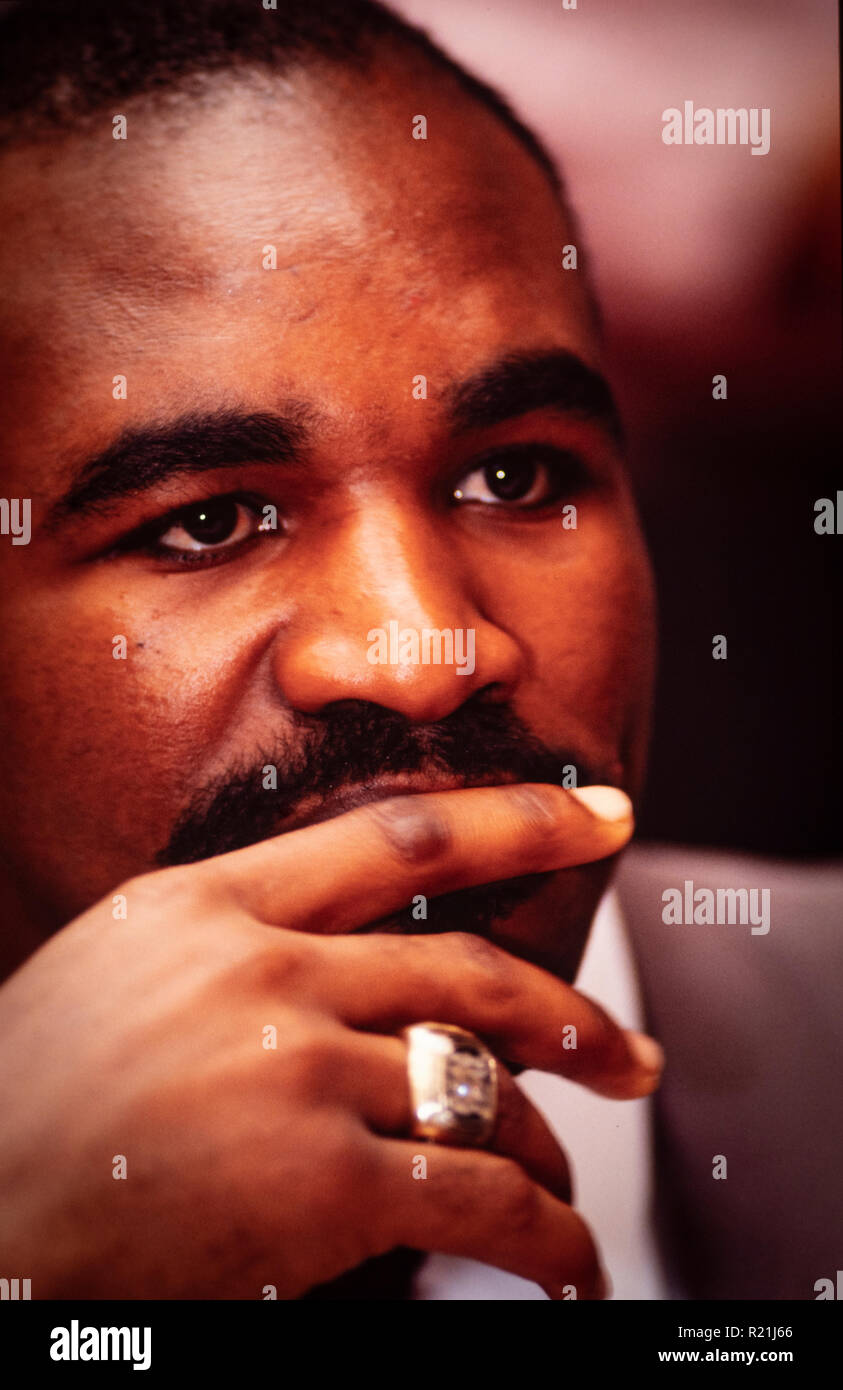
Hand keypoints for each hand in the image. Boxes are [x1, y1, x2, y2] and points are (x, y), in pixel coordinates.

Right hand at [0, 783, 660, 1298]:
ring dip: (548, 1144)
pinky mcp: (320, 1181)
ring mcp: (293, 1068)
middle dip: (571, 1015)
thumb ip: (230, 941)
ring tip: (568, 1182)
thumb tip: (350, 953)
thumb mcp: (117, 970)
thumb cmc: (26, 1104)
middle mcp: (262, 968)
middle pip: (469, 969)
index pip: (399, 838)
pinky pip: (481, 1196)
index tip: (601, 814)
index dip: (519, 818)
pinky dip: (548, 1235)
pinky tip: (566, 1263)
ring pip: (482, 1086)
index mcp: (208, 902)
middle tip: (627, 1052)